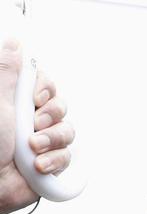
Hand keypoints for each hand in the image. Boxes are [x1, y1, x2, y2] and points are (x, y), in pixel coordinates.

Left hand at [0, 37, 73, 213]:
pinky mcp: (51, 164)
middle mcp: (32, 120)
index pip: (46, 85)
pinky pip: (68, 157)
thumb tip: (15, 43)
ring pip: (68, 132)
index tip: (35, 98)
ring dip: (52, 140)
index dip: (47, 90)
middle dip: (51, 116)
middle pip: (61, 107)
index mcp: (18, 101)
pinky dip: (54, 161)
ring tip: (32, 148)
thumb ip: (7, 71)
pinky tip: (38, 166)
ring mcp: (43, 142)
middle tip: (34, 123)